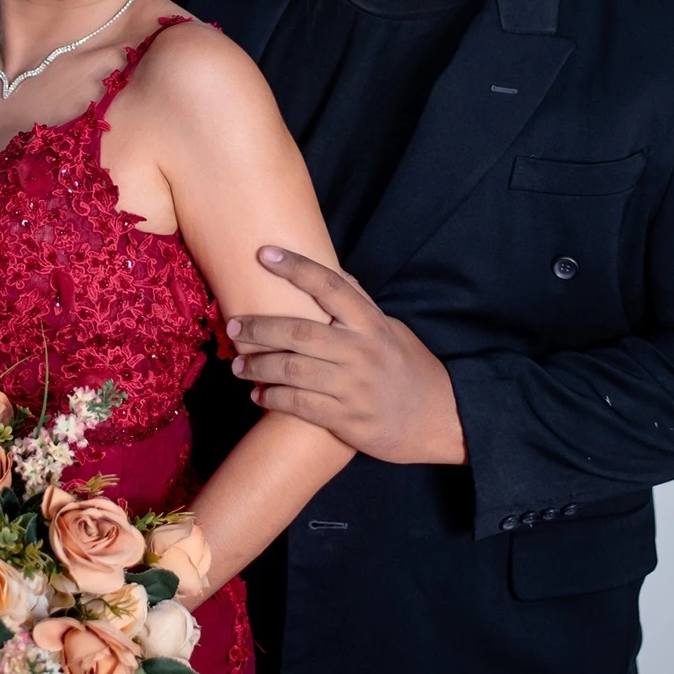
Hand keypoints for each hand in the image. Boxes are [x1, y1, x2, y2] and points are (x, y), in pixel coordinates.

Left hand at [226, 247, 467, 464]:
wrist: (442, 419)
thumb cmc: (411, 369)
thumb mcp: (392, 329)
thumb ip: (360, 304)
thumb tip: (334, 271)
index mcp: (371, 323)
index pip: (329, 285)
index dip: (295, 267)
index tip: (263, 253)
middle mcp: (360, 351)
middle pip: (297, 331)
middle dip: (258, 327)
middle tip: (231, 325)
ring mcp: (352, 386)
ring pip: (291, 370)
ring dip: (257, 366)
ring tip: (238, 365)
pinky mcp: (346, 419)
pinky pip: (298, 405)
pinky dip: (272, 398)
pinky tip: (259, 395)